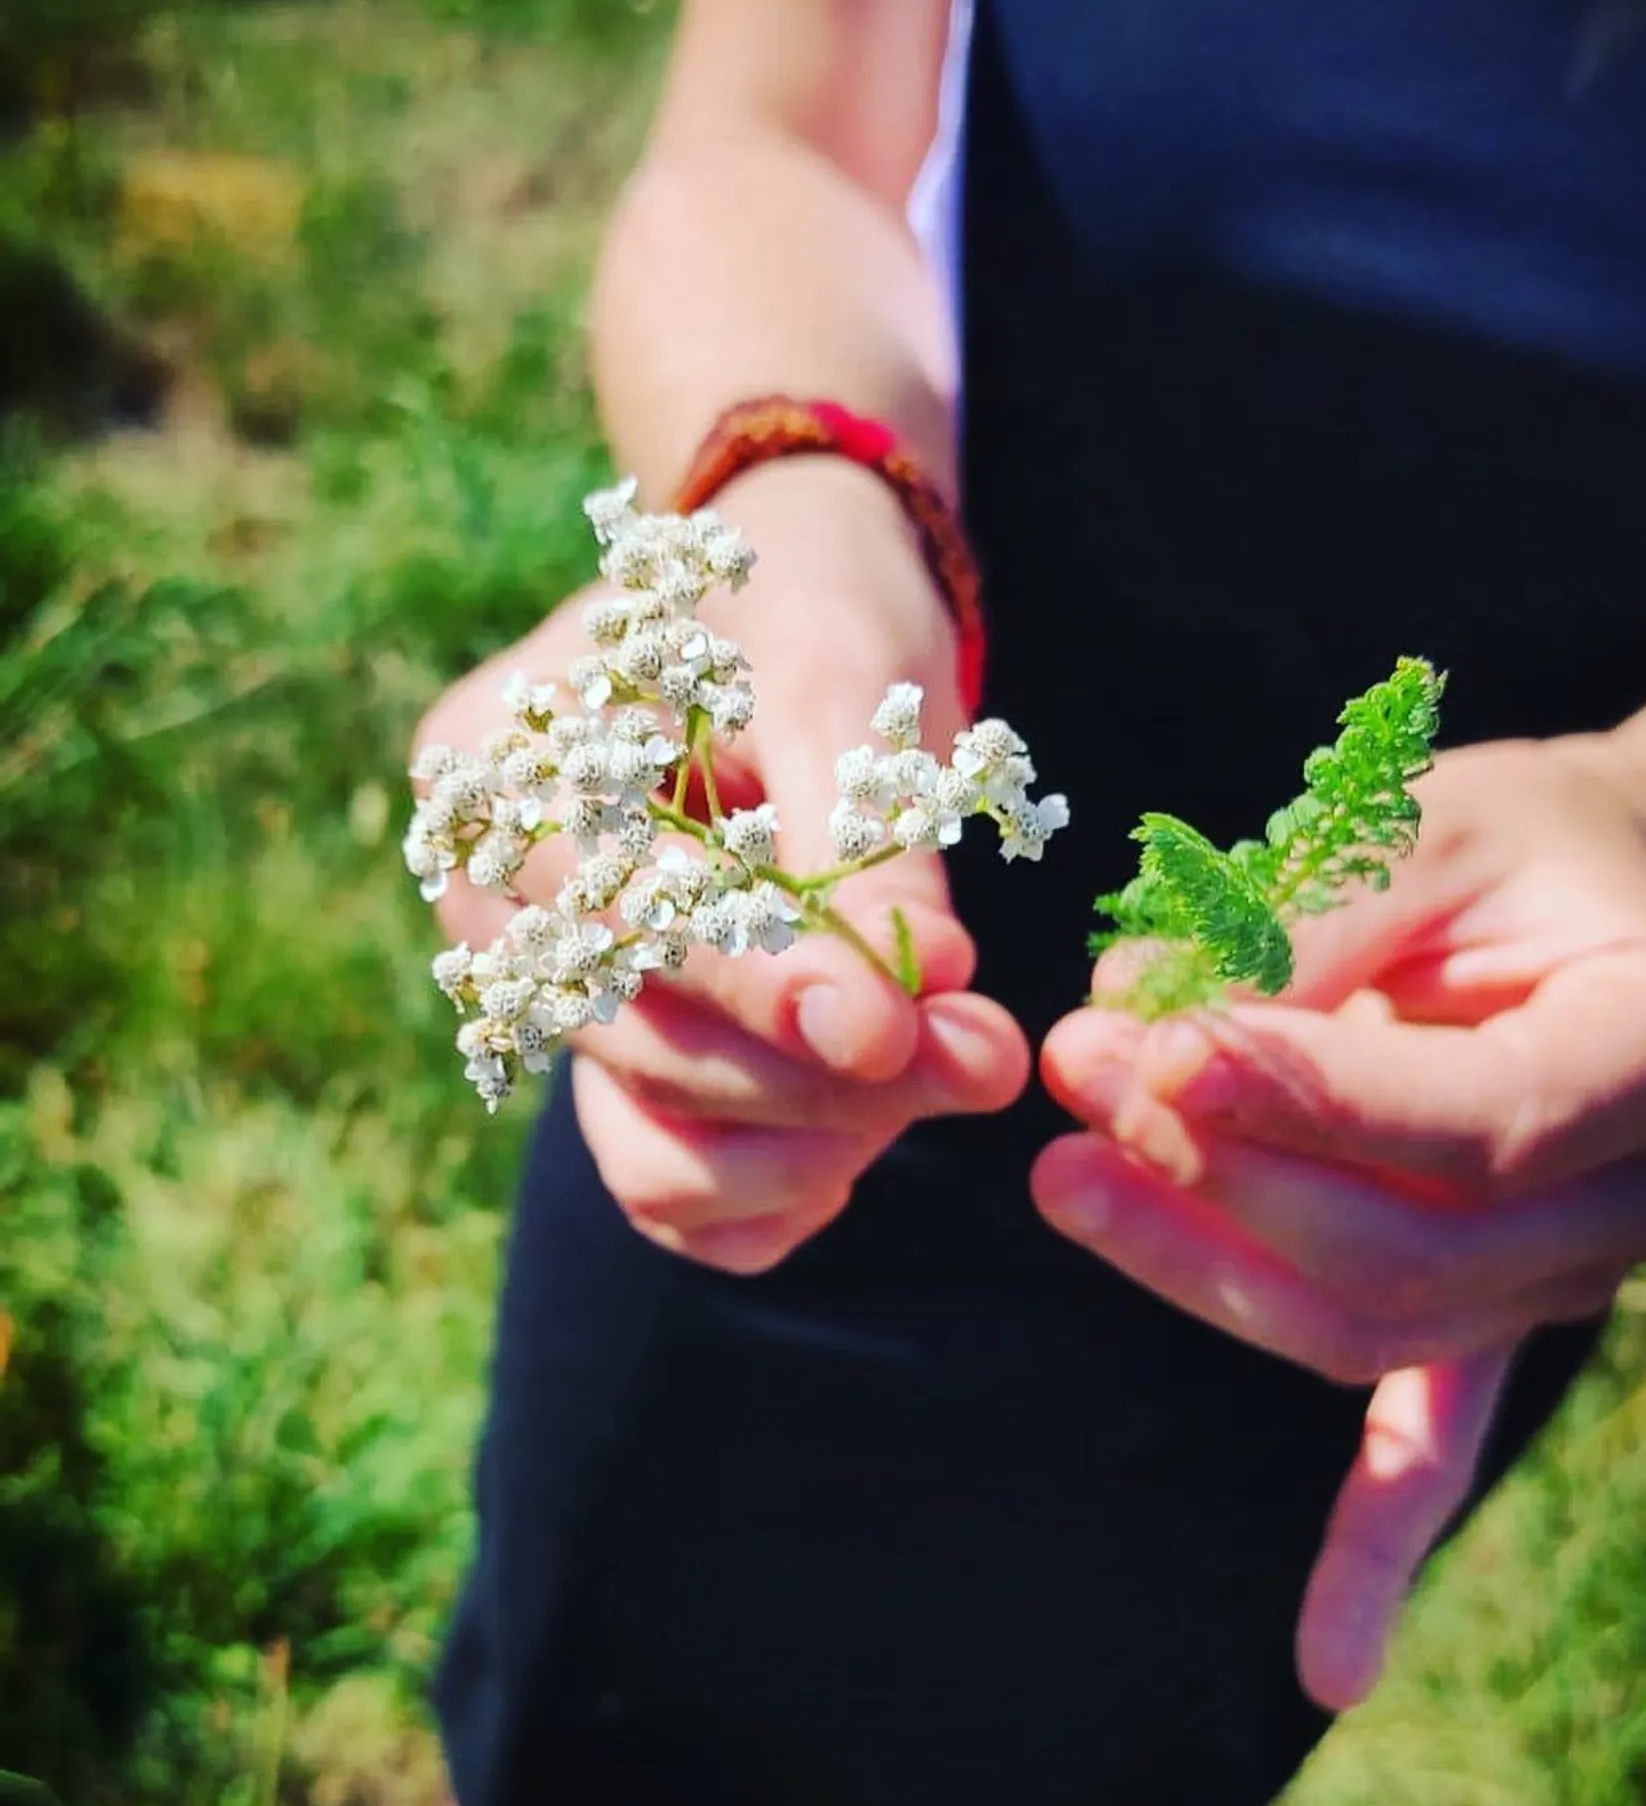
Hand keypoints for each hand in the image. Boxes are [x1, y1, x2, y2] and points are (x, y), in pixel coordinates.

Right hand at [417, 458, 1029, 1271]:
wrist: (801, 611)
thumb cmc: (812, 608)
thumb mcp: (843, 677)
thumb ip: (867, 835)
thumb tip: (925, 986)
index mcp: (504, 769)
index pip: (621, 910)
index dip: (759, 982)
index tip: (892, 1033)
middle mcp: (496, 904)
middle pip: (639, 1043)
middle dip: (824, 1072)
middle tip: (988, 1056)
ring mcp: (552, 1006)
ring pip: (654, 1144)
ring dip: (813, 1142)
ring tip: (951, 1073)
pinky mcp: (619, 1074)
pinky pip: (673, 1194)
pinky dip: (775, 1197)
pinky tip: (864, 1142)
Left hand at [1032, 736, 1645, 1709]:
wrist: (1589, 898)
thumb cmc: (1500, 847)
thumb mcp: (1419, 823)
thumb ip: (1300, 922)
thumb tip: (1134, 1025)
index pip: (1472, 1123)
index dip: (1300, 1095)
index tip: (1147, 1039)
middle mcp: (1642, 1194)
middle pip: (1409, 1251)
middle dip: (1218, 1172)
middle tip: (1075, 1068)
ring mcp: (1572, 1280)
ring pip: (1370, 1329)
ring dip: (1203, 1264)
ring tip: (1067, 1170)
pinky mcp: (1494, 1319)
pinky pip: (1435, 1440)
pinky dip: (1374, 1548)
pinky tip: (1327, 1667)